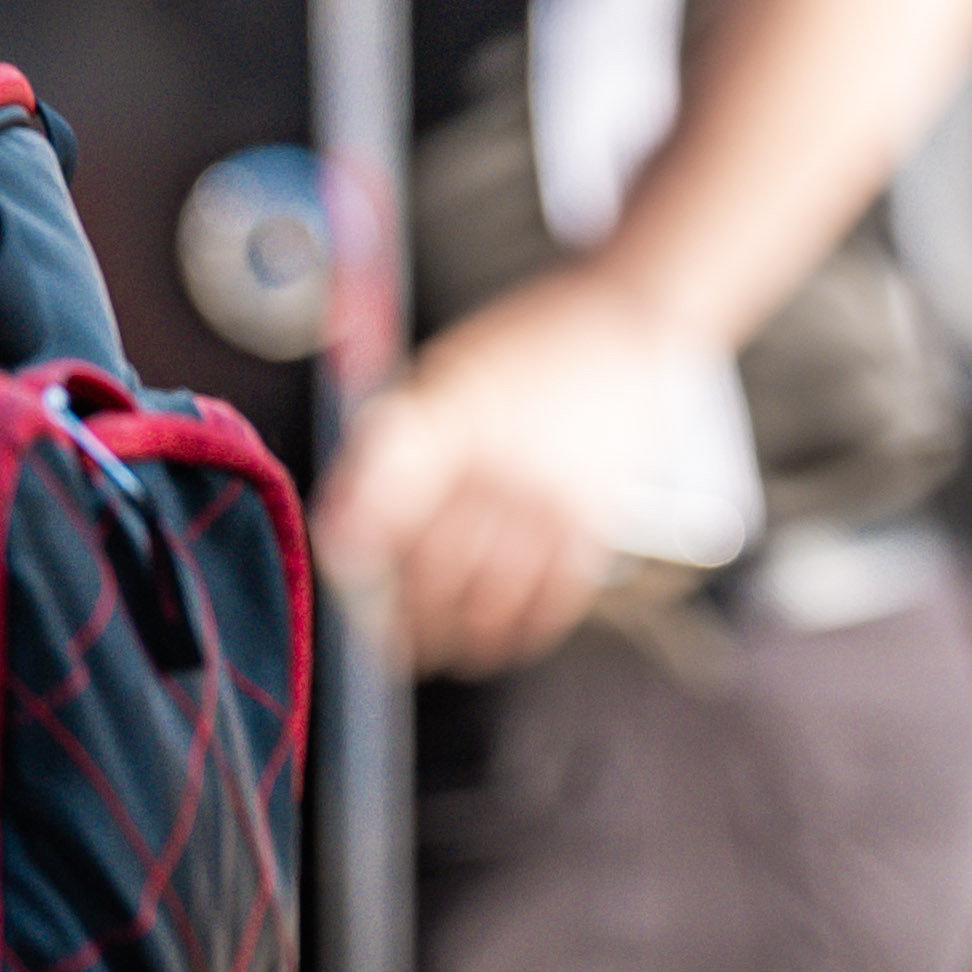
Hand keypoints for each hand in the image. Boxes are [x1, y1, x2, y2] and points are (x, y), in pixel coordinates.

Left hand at [315, 266, 727, 677]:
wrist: (631, 320)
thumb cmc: (528, 342)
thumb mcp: (446, 368)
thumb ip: (395, 439)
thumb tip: (343, 519)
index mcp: (453, 418)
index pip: (384, 502)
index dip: (353, 547)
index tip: (340, 569)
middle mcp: (502, 466)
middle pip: (432, 567)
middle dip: (398, 613)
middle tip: (382, 634)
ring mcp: (554, 500)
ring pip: (489, 599)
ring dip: (453, 638)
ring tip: (433, 652)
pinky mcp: (598, 522)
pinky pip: (554, 601)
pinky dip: (519, 635)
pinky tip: (497, 644)